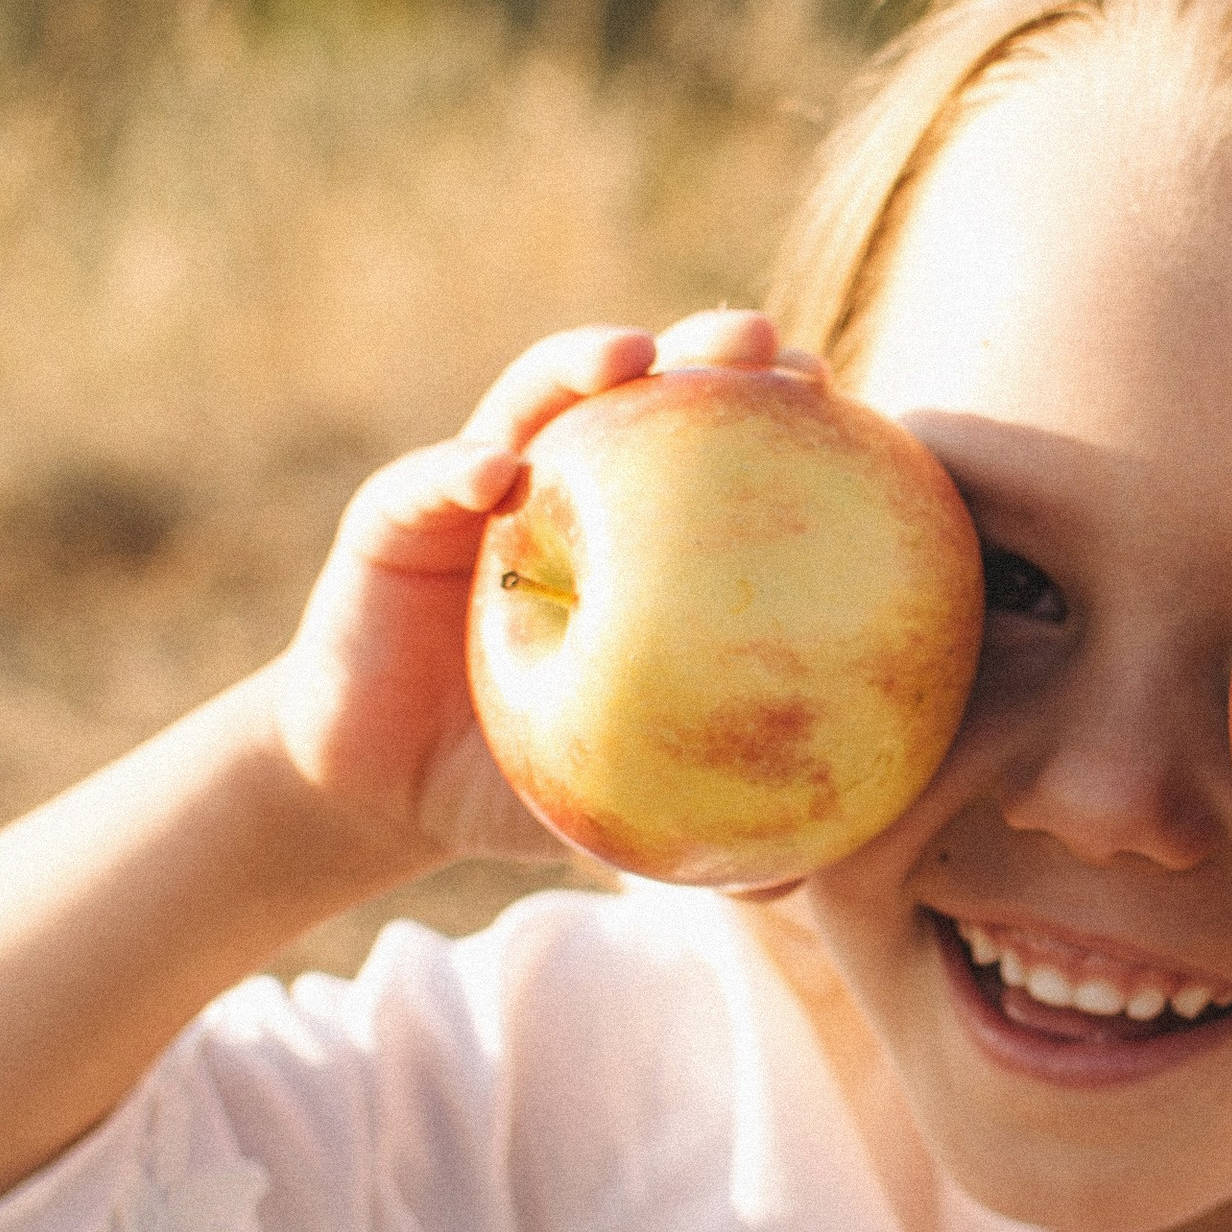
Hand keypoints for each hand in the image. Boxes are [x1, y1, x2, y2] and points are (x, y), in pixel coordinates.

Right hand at [270, 312, 827, 869]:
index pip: (722, 456)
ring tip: (632, 354)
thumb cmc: (522, 778)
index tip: (846, 401)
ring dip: (582, 364)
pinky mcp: (393, 517)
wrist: (385, 788)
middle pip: (648, 396)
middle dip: (709, 350)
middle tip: (764, 346)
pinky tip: (493, 476)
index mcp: (641, 539)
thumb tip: (808, 885)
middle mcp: (567, 488)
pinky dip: (457, 471)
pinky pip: (425, 485)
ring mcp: (477, 489)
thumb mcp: (620, 801)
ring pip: (534, 401)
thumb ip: (702, 819)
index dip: (781, 418)